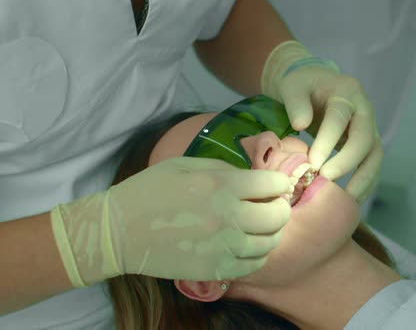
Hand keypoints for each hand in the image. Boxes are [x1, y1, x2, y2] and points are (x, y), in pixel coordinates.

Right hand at [50, 157, 291, 286]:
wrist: (118, 232)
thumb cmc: (149, 191)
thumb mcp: (185, 164)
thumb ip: (224, 168)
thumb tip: (253, 177)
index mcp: (221, 184)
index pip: (273, 184)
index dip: (278, 183)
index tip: (273, 186)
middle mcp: (228, 216)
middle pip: (278, 215)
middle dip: (279, 208)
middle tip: (269, 206)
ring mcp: (223, 246)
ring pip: (270, 243)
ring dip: (270, 233)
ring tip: (258, 228)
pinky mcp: (215, 269)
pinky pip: (253, 265)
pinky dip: (257, 255)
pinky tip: (247, 247)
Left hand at [261, 41, 382, 203]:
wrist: (314, 85)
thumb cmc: (301, 86)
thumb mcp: (292, 86)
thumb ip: (295, 102)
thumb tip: (300, 125)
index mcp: (346, 92)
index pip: (340, 118)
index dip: (328, 141)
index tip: (312, 162)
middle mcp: (364, 110)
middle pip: (364, 138)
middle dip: (347, 162)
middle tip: (326, 179)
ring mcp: (369, 128)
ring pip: (375, 155)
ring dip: (363, 180)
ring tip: (345, 200)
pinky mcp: (367, 144)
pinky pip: (371, 166)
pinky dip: (364, 185)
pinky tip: (350, 200)